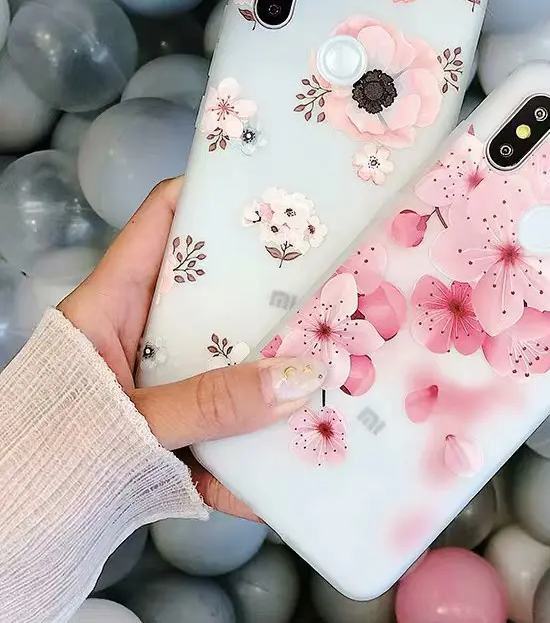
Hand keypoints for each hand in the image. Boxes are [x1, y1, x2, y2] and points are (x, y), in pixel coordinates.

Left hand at [59, 178, 322, 518]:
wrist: (13, 543)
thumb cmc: (42, 459)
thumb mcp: (125, 423)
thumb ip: (208, 404)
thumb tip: (300, 380)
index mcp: (111, 306)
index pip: (161, 223)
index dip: (211, 195)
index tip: (274, 192)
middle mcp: (141, 337)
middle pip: (213, 294)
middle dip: (269, 292)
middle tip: (330, 280)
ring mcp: (161, 386)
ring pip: (230, 362)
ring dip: (274, 376)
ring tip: (332, 368)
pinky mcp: (176, 434)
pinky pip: (226, 431)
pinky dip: (256, 453)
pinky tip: (293, 467)